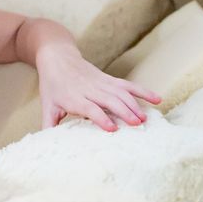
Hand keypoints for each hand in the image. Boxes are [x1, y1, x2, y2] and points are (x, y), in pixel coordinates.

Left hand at [36, 41, 160, 131]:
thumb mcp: (48, 104)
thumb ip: (49, 124)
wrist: (57, 56)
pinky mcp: (109, 78)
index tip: (112, 129)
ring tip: (145, 119)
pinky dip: (143, 91)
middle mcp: (89, 89)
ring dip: (134, 104)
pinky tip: (157, 99)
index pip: (89, 107)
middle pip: (109, 100)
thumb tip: (45, 145)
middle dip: (123, 111)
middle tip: (137, 125)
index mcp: (73, 97)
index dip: (101, 117)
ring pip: (121, 92)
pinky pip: (128, 85)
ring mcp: (101, 82)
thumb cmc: (52, 84)